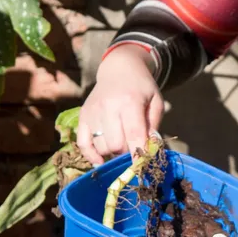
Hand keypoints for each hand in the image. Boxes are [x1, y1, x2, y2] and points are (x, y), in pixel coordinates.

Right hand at [77, 45, 163, 165]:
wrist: (119, 69)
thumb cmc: (141, 87)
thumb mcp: (155, 102)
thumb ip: (154, 125)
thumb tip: (149, 150)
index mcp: (129, 102)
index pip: (133, 135)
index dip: (138, 154)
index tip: (142, 167)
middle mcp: (108, 107)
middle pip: (115, 145)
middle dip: (126, 152)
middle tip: (133, 146)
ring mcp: (92, 112)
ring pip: (101, 147)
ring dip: (112, 152)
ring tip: (121, 142)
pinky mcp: (82, 116)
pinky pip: (82, 143)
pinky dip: (91, 155)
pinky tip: (100, 160)